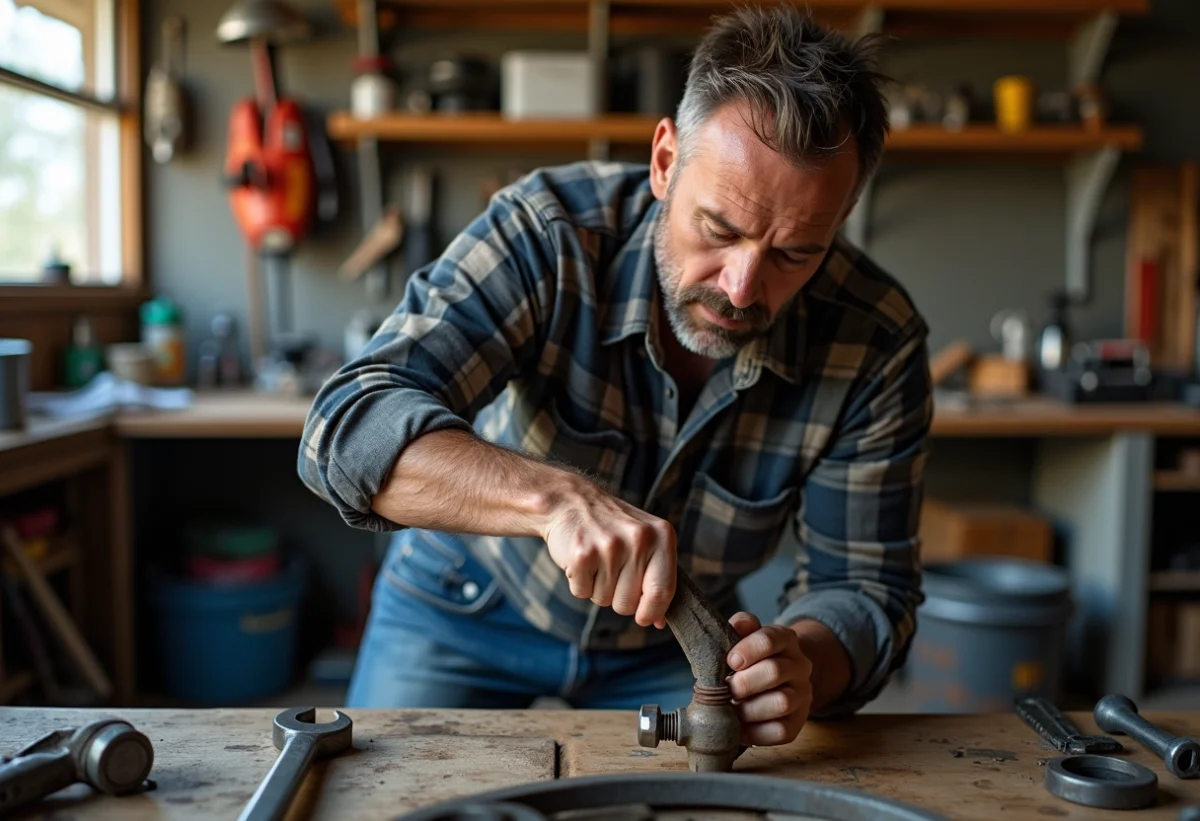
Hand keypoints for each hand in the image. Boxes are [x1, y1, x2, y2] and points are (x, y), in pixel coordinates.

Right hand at [541, 477, 676, 627]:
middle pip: (629, 603)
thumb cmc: (611, 527)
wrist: (570, 501)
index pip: (663, 590)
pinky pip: (582, 593)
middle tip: (611, 570)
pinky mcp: (582, 554)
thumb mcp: (645, 541)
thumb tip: (659, 621)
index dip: (652, 612)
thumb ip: (658, 577)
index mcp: (661, 535)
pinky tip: (582, 560)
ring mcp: (610, 546)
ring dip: (597, 587)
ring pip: (604, 600)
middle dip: (618, 597)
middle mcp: (639, 539)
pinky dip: (579, 583)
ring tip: (596, 560)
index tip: (644, 618)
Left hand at [726, 612, 813, 746]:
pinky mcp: (798, 722)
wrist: (777, 680)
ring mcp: (802, 695)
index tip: (730, 661)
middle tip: (727, 689)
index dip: (748, 650)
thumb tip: (738, 625)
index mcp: (786, 639)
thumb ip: (741, 626)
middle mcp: (799, 666)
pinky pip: (782, 732)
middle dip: (744, 683)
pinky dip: (756, 733)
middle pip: (775, 672)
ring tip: (731, 710)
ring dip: (749, 709)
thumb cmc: (752, 657)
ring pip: (781, 703)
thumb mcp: (746, 636)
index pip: (770, 639)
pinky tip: (739, 728)